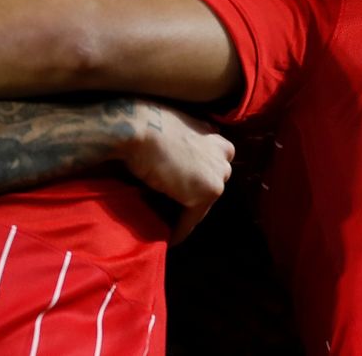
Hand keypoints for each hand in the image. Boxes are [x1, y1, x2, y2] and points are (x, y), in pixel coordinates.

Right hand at [120, 101, 234, 243]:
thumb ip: (187, 139)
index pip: (213, 163)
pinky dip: (181, 230)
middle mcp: (223, 153)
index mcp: (214, 135)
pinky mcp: (207, 192)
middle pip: (212, 183)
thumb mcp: (174, 124)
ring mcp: (218, 173)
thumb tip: (180, 155)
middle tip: (176, 206)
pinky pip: (192, 219)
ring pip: (204, 202)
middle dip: (196, 194)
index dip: (197, 177)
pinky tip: (170, 238)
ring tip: (171, 223)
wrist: (138, 128)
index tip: (184, 189)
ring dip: (189, 212)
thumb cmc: (146, 122)